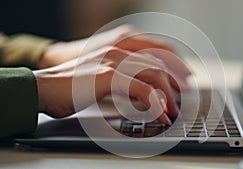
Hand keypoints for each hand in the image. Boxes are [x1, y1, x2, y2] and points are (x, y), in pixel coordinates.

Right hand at [33, 46, 181, 124]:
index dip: (173, 65)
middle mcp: (118, 51)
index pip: (155, 51)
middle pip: (159, 62)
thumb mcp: (102, 78)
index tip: (183, 81)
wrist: (43, 88)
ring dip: (167, 95)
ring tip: (173, 111)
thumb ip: (123, 80)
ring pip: (154, 74)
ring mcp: (113, 61)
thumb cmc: (70, 87)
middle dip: (175, 81)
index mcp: (117, 48)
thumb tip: (145, 93)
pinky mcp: (109, 76)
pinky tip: (159, 114)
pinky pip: (142, 89)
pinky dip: (155, 103)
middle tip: (183, 98)